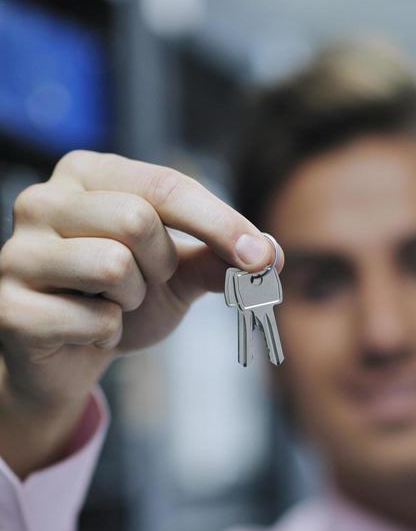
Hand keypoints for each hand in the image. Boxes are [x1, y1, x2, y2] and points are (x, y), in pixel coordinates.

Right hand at [0, 150, 281, 474]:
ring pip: (113, 265)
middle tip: (142, 283)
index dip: (220, 222)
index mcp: (86, 174)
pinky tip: (84, 331)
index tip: (263, 257)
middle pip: (137, 219)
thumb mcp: (177, 272)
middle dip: (159, 265)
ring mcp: (17, 251)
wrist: (69, 356)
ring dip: (131, 300)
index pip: (165, 185)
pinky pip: (93, 320)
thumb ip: (220, 256)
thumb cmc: (122, 300)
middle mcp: (41, 199)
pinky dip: (106, 334)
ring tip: (110, 304)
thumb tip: (273, 254)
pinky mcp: (9, 306)